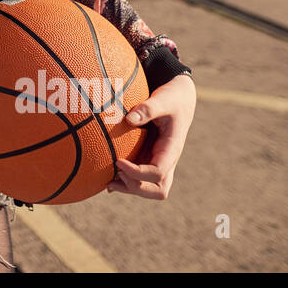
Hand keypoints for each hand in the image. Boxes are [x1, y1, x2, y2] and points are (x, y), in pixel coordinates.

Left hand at [106, 73, 195, 199]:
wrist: (179, 99)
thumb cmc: (171, 98)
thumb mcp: (163, 98)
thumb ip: (148, 108)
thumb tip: (128, 120)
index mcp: (171, 148)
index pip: (158, 172)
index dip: (138, 172)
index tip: (118, 161)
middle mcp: (167, 160)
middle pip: (159, 190)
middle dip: (137, 187)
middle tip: (116, 172)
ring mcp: (159, 162)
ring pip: (149, 189)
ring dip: (130, 188)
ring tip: (108, 180)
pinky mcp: (149, 159)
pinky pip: (140, 179)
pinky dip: (125, 181)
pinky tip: (107, 177)